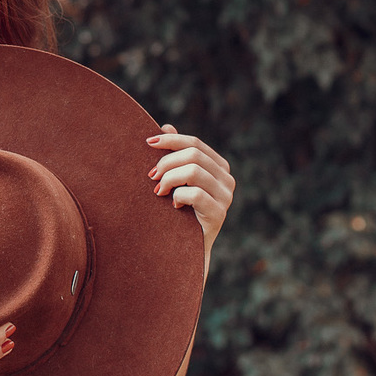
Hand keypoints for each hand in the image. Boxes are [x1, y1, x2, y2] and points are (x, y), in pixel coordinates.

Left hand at [146, 124, 235, 262]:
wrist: (186, 249)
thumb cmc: (177, 211)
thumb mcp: (175, 180)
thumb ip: (175, 155)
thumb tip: (166, 126)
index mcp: (219, 167)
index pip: (195, 143)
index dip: (171, 140)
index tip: (148, 143)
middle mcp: (227, 180)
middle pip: (194, 155)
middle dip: (167, 162)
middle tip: (150, 176)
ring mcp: (226, 197)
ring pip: (194, 171)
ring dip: (169, 178)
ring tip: (157, 191)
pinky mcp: (219, 214)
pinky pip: (195, 194)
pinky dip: (177, 195)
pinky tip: (172, 204)